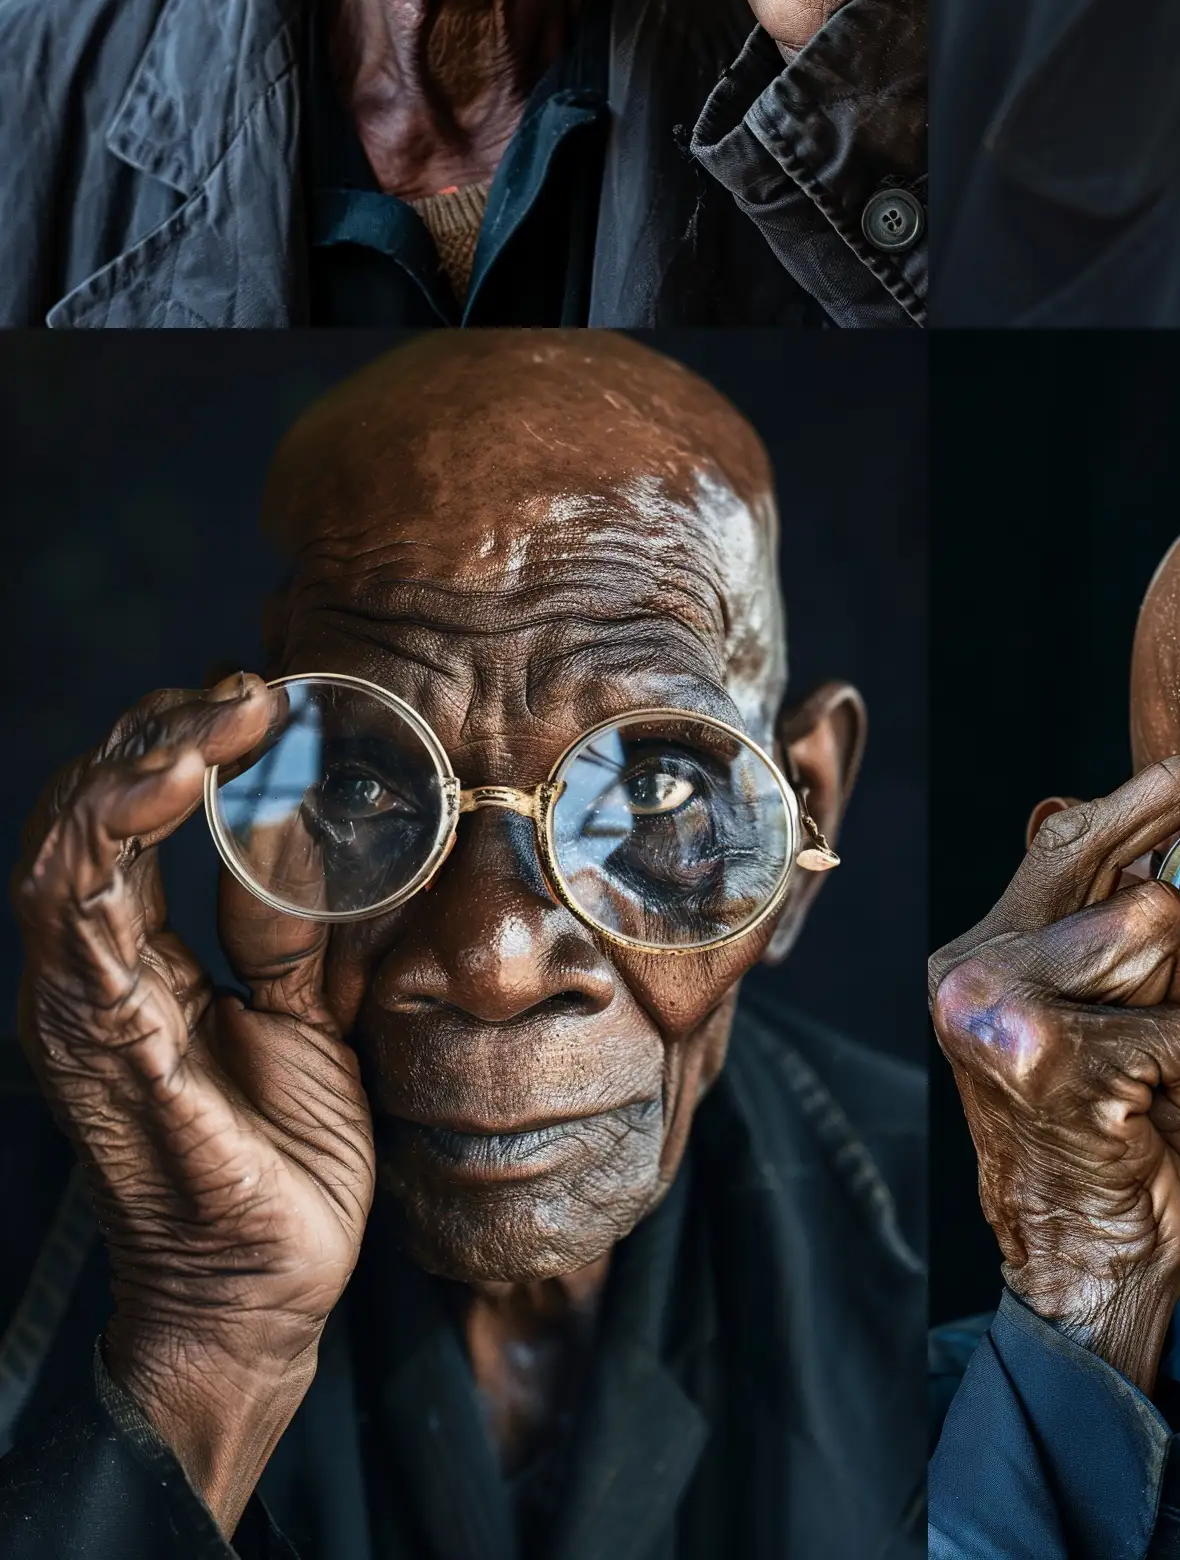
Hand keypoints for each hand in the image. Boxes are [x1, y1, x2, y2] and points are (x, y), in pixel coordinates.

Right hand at [12, 676, 373, 1530]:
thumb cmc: (285, 1155)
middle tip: (243, 688)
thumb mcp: (306, 1010)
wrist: (267, 1292)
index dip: (175, 744)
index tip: (253, 692)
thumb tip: (310, 824)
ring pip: (66, 853)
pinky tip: (169, 784)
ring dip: (137, 766)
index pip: (120, 822)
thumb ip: (290, 926)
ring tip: (212, 717)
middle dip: (157, 735)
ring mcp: (80, 1012)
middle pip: (81, 818)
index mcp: (131, 963)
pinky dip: (116, 841)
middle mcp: (87, 978)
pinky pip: (85, 924)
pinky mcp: (104, 1047)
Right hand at [928, 748, 1179, 1392]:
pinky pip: (1179, 1029)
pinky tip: (1149, 1120)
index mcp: (983, 949)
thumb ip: (1115, 926)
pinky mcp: (1048, 1063)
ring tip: (1148, 1079)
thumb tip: (1174, 826)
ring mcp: (1002, 1013)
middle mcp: (974, 969)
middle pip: (1132, 885)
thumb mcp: (1107, 1014)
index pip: (1070, 830)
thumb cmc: (1112, 1136)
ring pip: (1158, 936)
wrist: (1081, 1270)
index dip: (1165, 787)